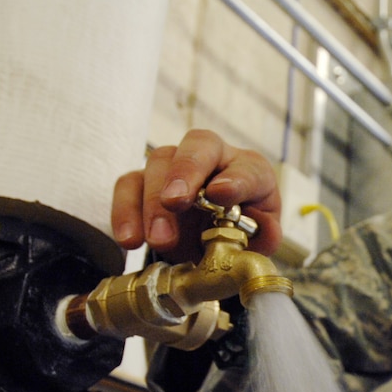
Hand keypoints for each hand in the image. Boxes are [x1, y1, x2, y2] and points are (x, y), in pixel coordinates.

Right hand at [111, 129, 282, 263]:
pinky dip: (125, 211)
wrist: (213, 244)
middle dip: (184, 174)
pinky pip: (128, 185)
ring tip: (158, 238)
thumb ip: (265, 236)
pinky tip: (129, 239)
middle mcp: (215, 159)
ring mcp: (176, 166)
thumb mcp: (260, 239)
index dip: (235, 179)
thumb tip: (262, 230)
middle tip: (175, 203)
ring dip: (154, 201)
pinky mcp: (145, 182)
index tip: (221, 195)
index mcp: (250, 171)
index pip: (248, 167)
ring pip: (159, 162)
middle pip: (199, 147)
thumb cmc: (241, 232)